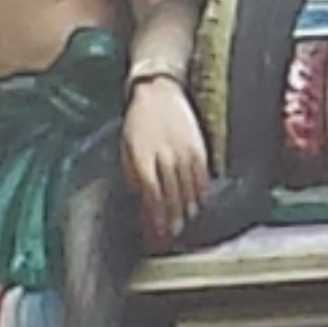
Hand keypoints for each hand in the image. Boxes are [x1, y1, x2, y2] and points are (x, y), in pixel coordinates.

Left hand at [122, 76, 209, 247]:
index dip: (154, 217)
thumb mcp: (126, 147)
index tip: (155, 232)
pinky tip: (200, 201)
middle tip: (172, 235)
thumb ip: (133, 173)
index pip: (150, 195)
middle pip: (171, 195)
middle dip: (171, 218)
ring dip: (186, 208)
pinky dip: (201, 190)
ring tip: (186, 223)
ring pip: (188, 187)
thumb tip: (141, 198)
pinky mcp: (198, 145)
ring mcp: (183, 150)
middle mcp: (164, 156)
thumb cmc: (137, 121)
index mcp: (142, 157)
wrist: (158, 91)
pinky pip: (201, 174)